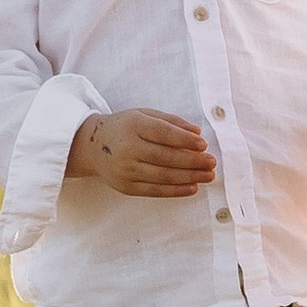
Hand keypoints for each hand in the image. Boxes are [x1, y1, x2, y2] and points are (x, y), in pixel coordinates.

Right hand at [66, 109, 216, 197]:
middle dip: (192, 161)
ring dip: (189, 177)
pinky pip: (155, 191)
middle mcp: (127, 149)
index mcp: (133, 126)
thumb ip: (171, 122)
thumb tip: (197, 132)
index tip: (203, 144)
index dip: (184, 140)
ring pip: (162, 176)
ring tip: (208, 175)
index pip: (162, 133)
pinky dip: (176, 191)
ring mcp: (125, 170)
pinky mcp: (126, 187)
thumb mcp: (145, 115)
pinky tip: (193, 187)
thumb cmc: (126, 127)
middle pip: (165, 157)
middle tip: (212, 162)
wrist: (94, 147)